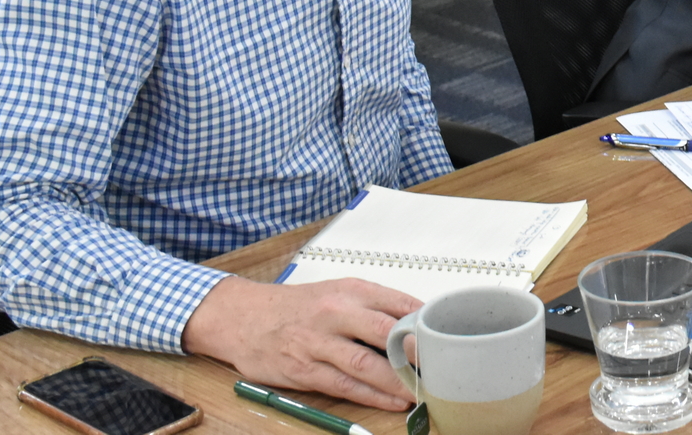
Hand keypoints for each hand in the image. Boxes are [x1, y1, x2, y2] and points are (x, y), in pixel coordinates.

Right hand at [181, 275, 421, 410]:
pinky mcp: (304, 370)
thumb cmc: (298, 306)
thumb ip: (374, 307)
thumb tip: (417, 325)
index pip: (398, 302)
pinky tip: (393, 401)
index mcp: (350, 290)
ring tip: (421, 391)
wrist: (244, 317)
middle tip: (441, 366)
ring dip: (397, 381)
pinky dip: (372, 396)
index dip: (425, 321)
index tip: (447, 336)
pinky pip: (344, 386)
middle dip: (416, 351)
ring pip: (365, 364)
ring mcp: (318, 343)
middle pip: (384, 332)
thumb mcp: (338, 293)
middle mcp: (335, 313)